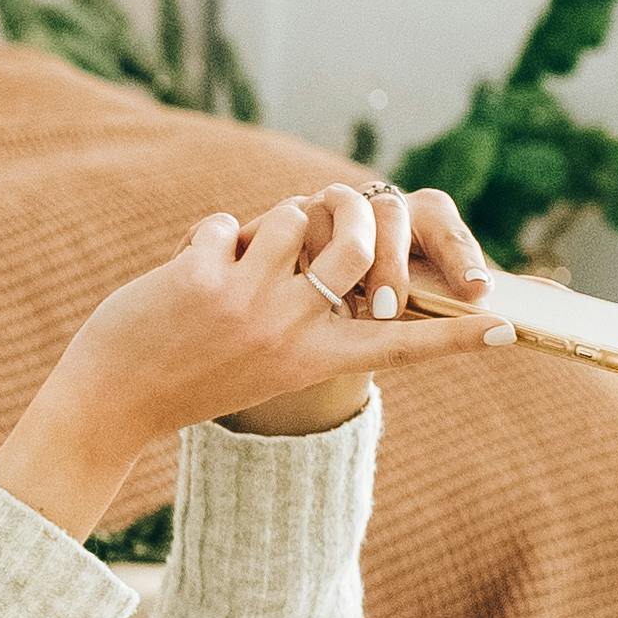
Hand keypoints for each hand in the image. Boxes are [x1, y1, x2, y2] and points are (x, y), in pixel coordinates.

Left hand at [0, 184, 507, 539]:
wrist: (110, 401)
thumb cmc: (186, 377)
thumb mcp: (262, 363)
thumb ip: (305, 319)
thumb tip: (336, 255)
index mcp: (316, 362)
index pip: (400, 347)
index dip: (453, 335)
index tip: (507, 327)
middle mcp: (293, 334)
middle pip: (357, 244)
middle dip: (342, 215)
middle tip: (317, 220)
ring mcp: (251, 306)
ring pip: (296, 216)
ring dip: (267, 224)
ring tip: (236, 260)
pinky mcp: (207, 280)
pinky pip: (228, 224)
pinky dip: (206, 237)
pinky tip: (183, 271)